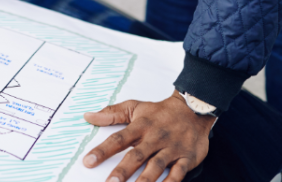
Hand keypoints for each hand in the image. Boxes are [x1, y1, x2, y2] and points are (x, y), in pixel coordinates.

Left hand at [82, 94, 214, 181]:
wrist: (193, 109)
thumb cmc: (160, 112)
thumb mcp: (134, 107)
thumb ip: (111, 113)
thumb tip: (88, 116)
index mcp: (141, 126)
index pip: (118, 139)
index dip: (102, 150)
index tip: (88, 161)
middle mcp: (155, 138)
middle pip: (136, 155)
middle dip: (123, 170)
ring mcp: (171, 148)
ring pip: (156, 166)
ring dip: (144, 180)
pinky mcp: (186, 158)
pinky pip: (178, 173)